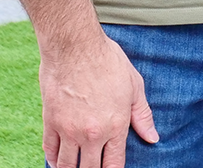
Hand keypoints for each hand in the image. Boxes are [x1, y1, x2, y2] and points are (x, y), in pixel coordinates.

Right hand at [39, 32, 158, 167]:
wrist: (75, 45)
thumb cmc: (107, 60)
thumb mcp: (134, 84)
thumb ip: (142, 114)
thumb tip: (153, 138)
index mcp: (116, 125)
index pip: (114, 165)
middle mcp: (92, 134)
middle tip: (93, 166)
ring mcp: (69, 130)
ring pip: (67, 166)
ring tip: (76, 167)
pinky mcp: (51, 122)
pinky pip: (50, 151)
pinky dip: (53, 159)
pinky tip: (58, 160)